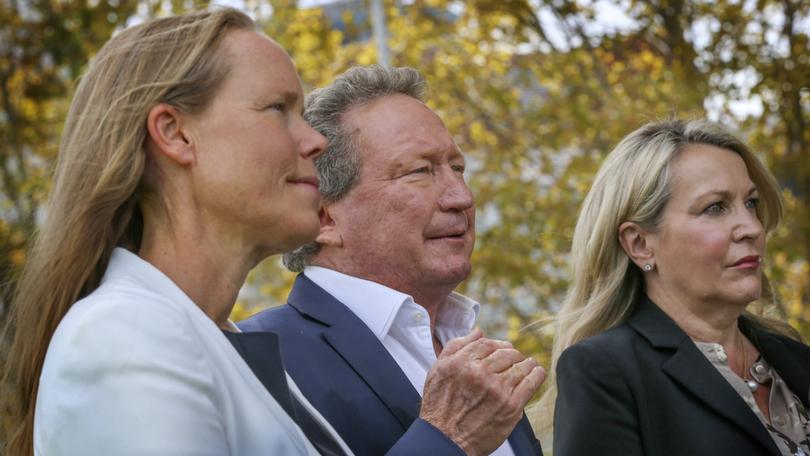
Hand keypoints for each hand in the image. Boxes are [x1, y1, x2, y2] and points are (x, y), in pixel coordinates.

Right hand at [418, 327, 545, 455]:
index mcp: (460, 363)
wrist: (445, 440)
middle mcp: (479, 373)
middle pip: (506, 352)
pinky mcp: (511, 406)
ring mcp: (497, 389)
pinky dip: (536, 374)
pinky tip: (537, 372)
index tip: (501, 349)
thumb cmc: (439, 406)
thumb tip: (478, 331)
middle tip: (515, 357)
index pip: (486, 343)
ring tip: (529, 364)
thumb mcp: (438, 371)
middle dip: (512, 353)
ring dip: (526, 362)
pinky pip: (530, 382)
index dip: (496, 344)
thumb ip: (456, 347)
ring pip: (520, 365)